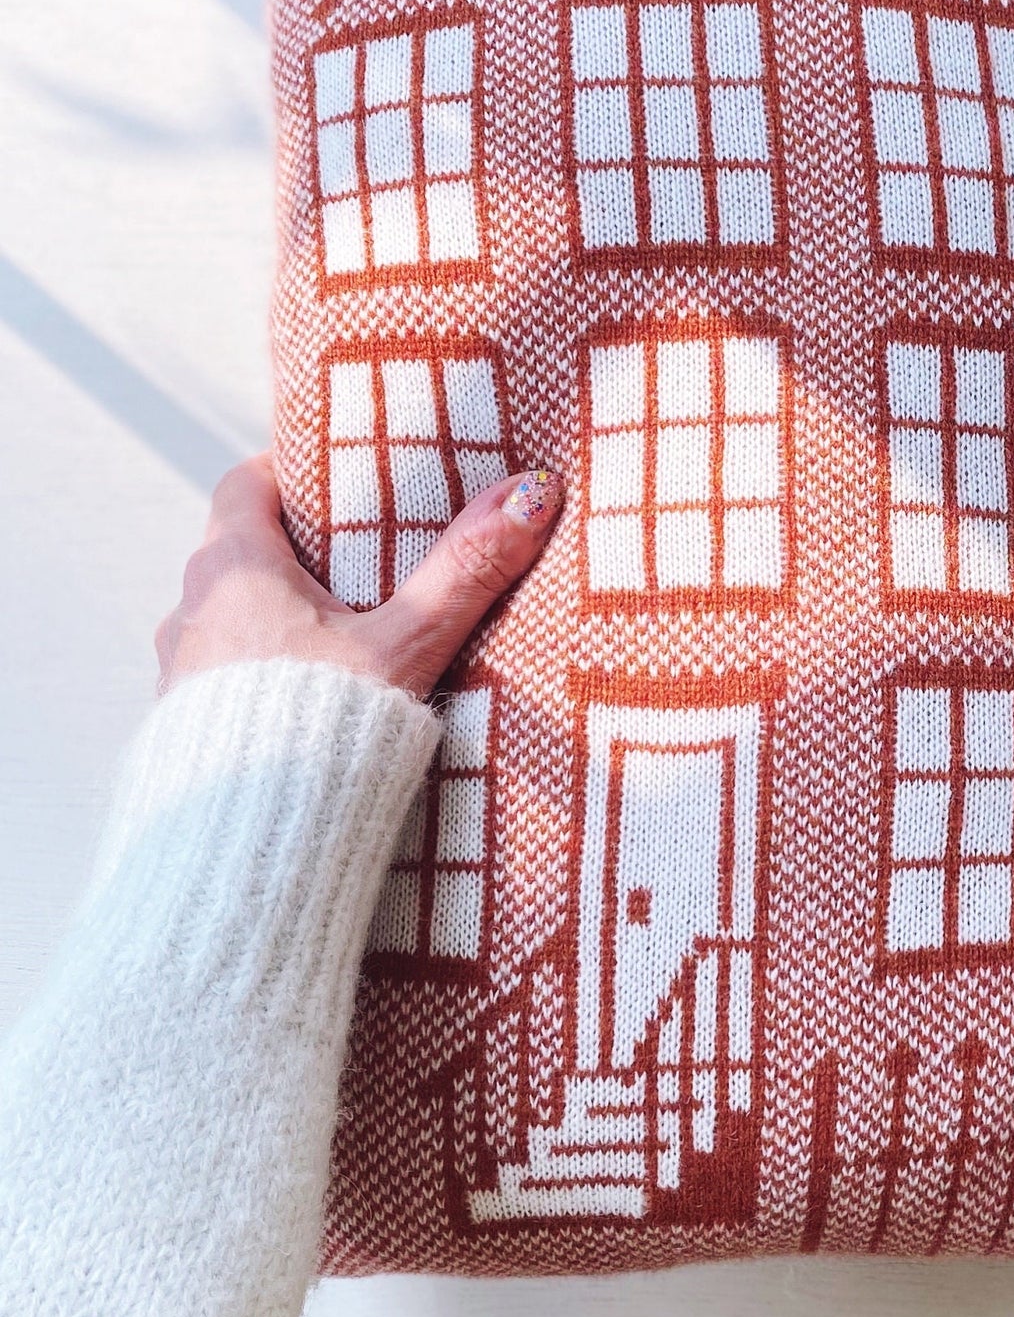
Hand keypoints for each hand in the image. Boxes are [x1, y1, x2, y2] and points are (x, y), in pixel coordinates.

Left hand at [156, 454, 563, 700]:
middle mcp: (193, 610)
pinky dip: (260, 672)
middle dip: (294, 550)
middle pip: (238, 550)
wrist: (254, 843)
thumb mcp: (407, 645)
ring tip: (338, 638)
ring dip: (273, 617)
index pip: (245, 485)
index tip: (334, 479)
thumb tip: (529, 496)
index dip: (288, 473)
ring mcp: (181, 671)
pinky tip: (306, 703)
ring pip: (227, 616)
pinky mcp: (185, 726)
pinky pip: (221, 675)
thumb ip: (465, 572)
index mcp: (235, 569)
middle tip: (356, 557)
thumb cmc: (321, 732)